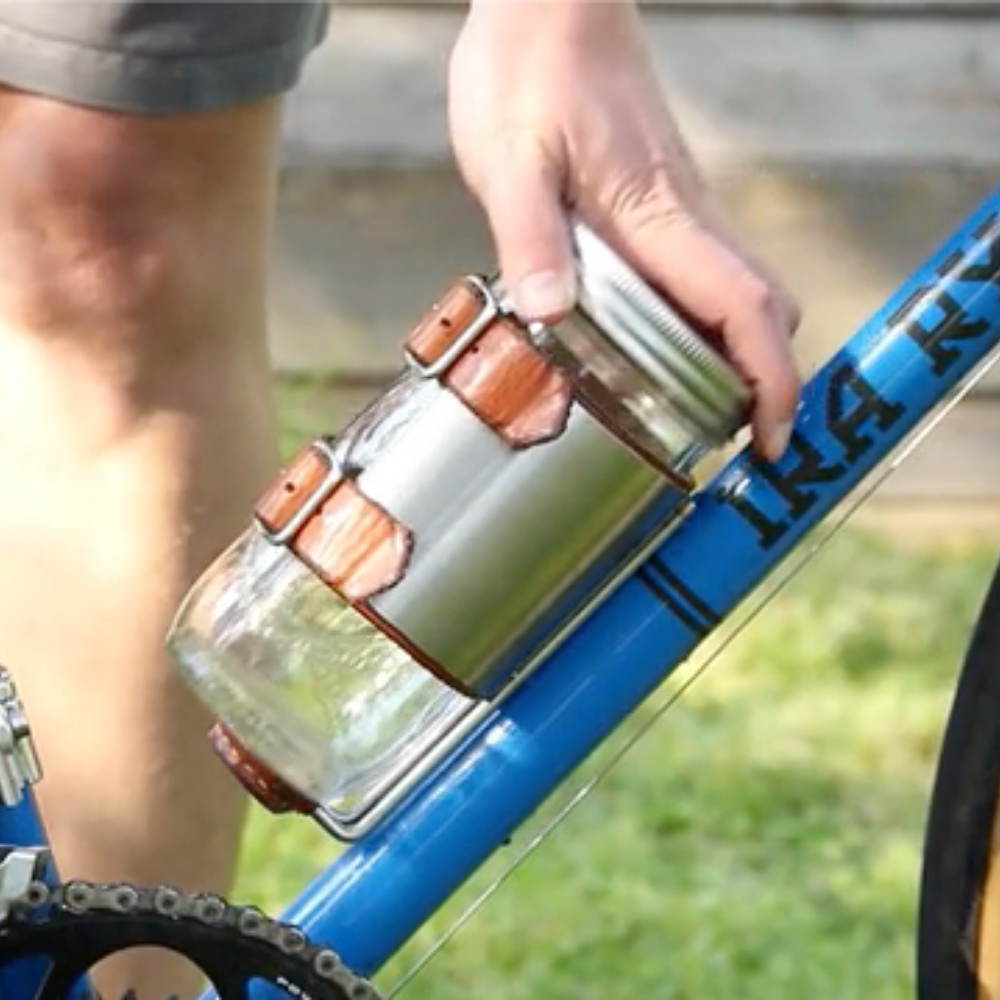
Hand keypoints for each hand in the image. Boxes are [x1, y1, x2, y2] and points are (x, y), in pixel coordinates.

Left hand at [448, 1, 799, 459]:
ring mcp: (682, 207)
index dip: (772, 381)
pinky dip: (711, 322)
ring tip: (709, 414)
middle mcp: (686, 216)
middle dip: (768, 380)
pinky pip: (708, 272)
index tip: (775, 438)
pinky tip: (668, 347)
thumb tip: (553, 313)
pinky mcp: (665, 200)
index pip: (744, 308)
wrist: (549, 9)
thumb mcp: (509, 162)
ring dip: (743, 355)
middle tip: (741, 442)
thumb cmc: (529, 74)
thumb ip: (530, 237)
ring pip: (743, 290)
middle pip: (763, 308)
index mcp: (658, 216)